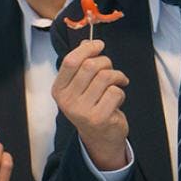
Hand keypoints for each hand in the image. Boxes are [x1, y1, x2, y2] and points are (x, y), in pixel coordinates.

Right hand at [51, 39, 129, 169]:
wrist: (99, 137)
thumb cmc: (91, 107)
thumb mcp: (81, 86)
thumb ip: (81, 64)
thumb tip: (86, 43)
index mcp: (59, 90)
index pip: (70, 61)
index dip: (87, 49)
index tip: (99, 45)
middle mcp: (67, 101)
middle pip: (90, 66)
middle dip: (106, 63)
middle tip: (111, 69)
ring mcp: (82, 111)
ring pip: (105, 77)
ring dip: (117, 76)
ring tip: (118, 82)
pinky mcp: (99, 118)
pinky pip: (115, 92)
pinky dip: (121, 91)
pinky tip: (117, 98)